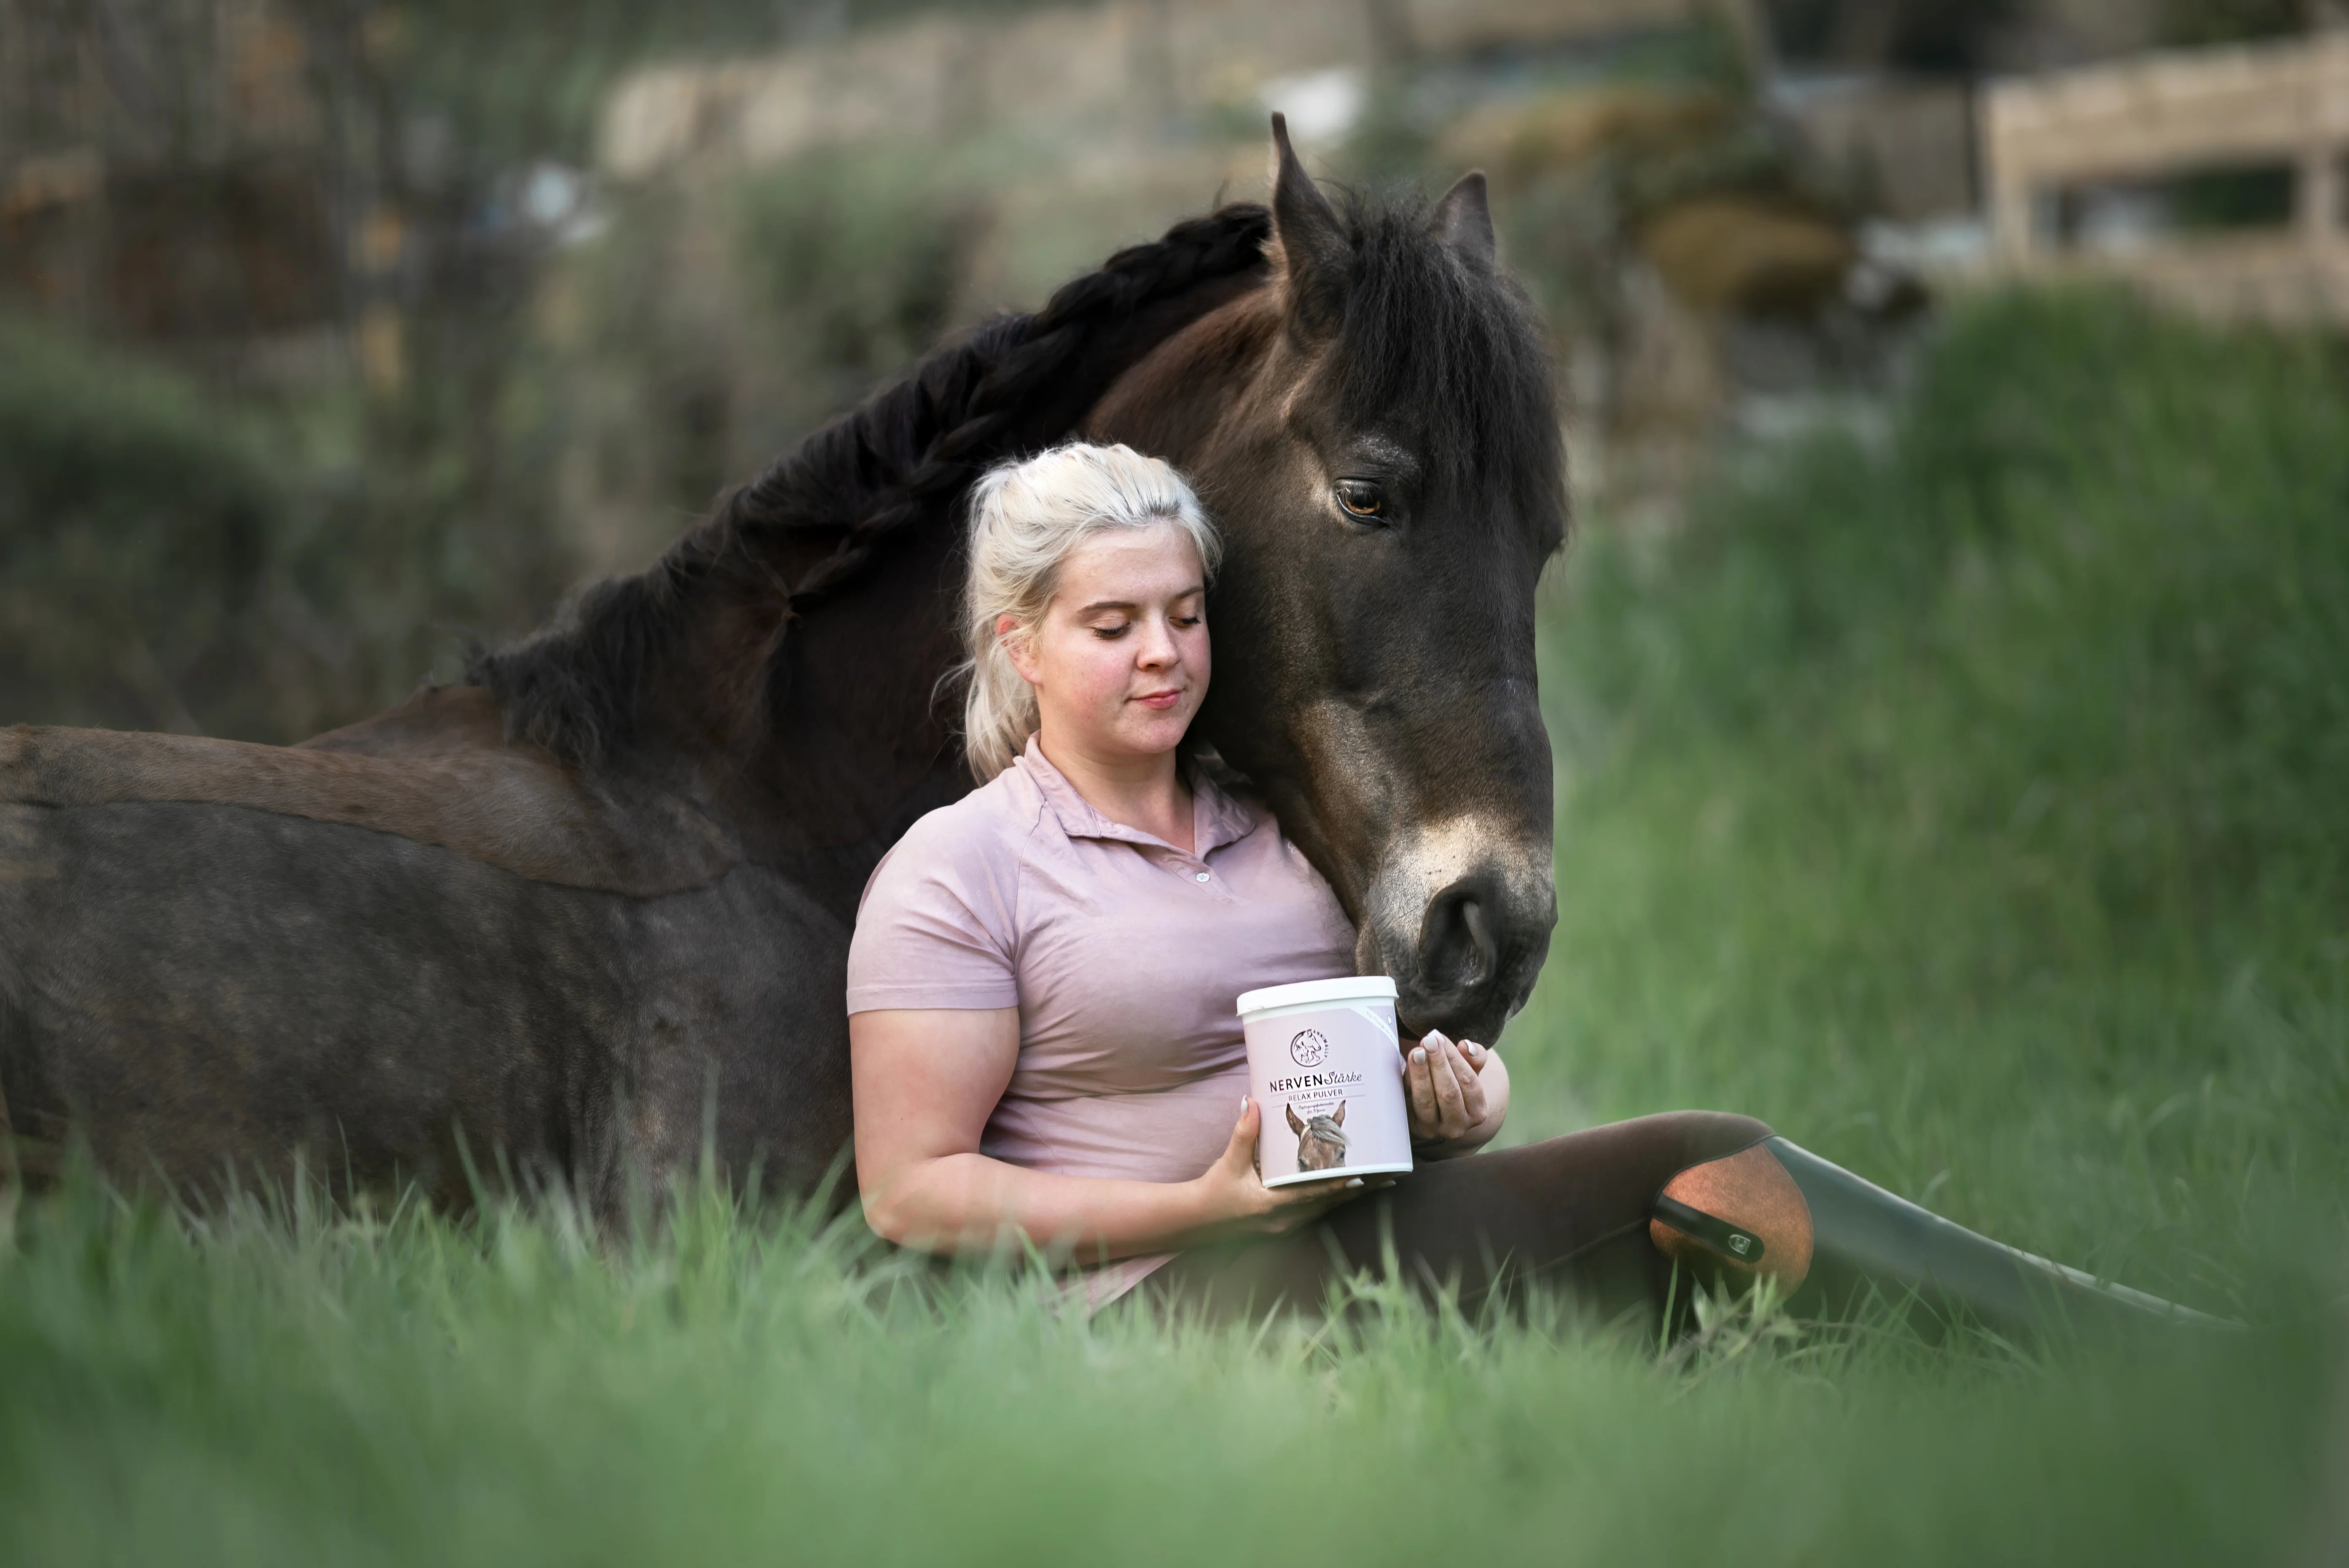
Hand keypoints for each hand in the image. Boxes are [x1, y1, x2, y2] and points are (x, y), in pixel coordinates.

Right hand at [1183, 1097, 1370, 1240]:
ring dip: (1350, 1195)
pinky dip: (1334, 1198)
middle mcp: (1287, 1218)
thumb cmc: (1214, 1192)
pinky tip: (1348, 1189)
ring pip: (1327, 1208)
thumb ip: (1243, 1133)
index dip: (1345, 1184)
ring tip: (1378, 1181)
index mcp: (1275, 1205)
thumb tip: (1251, 1101)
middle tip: (1387, 1175)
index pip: (1318, 1193)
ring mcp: (1288, 1224)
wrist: (1198, 1220)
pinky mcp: (1285, 1223)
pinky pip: (1317, 1210)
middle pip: (1332, 1202)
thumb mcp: (1228, 1162)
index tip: (1369, 1174)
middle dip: (1360, 1189)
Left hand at [1404, 1030, 1490, 1146]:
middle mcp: (1456, 1126)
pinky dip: (1407, 1082)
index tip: (1441, 1037)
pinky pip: (1408, 1103)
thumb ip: (1475, 1057)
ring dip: (1421, 1074)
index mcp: (1477, 1112)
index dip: (1455, 1058)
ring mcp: (1432, 1129)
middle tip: (1428, 1040)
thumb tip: (1466, 1046)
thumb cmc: (1455, 1083)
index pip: (1468, 1082)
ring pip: (1426, 1101)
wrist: (1437, 1109)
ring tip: (1416, 1051)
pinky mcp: (1411, 1127)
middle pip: (1449, 1093)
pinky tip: (1405, 1064)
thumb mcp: (1470, 1071)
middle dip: (1438, 1064)